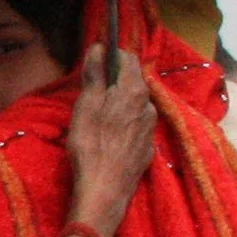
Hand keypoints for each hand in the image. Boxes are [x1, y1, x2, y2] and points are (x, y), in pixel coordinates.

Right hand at [65, 44, 156, 236]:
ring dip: (119, 104)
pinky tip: (109, 136)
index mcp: (134, 91)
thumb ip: (95, 75)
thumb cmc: (91, 144)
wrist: (105, 189)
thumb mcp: (86, 105)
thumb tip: (99, 48)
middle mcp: (149, 105)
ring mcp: (151, 128)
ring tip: (98, 117)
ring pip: (136, 105)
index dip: (112, 56)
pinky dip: (124, 123)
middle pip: (133, 82)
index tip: (95, 63)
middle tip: (92, 93)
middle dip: (115, 81)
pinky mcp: (148, 148)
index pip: (129, 58)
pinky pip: (136, 126)